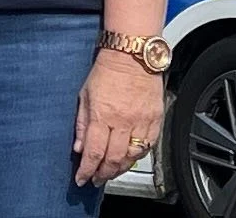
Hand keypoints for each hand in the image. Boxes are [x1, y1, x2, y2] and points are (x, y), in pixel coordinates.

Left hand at [74, 50, 164, 185]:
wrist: (132, 55)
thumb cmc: (106, 71)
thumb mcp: (85, 96)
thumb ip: (82, 124)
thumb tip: (79, 148)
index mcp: (103, 115)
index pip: (94, 152)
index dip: (87, 170)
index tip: (82, 179)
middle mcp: (123, 121)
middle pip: (114, 159)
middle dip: (103, 174)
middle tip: (97, 179)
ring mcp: (142, 121)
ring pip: (133, 156)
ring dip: (121, 168)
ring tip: (111, 172)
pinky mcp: (156, 119)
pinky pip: (149, 145)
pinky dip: (138, 156)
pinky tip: (130, 158)